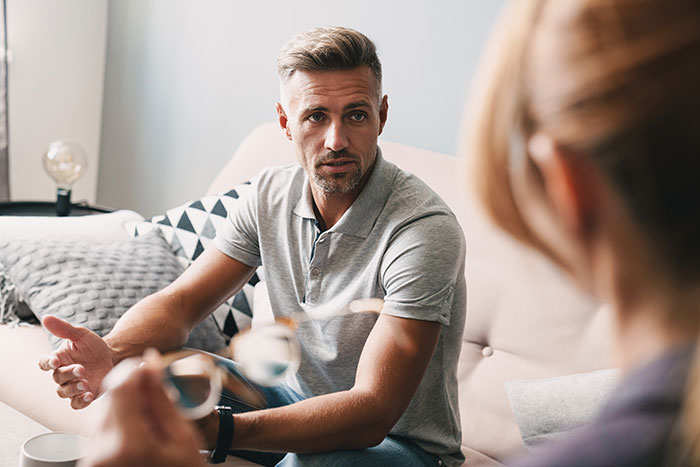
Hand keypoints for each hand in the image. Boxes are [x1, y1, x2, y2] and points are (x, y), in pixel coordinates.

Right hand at [38, 315, 114, 408]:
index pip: (44, 363)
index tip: (55, 361)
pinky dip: (80, 401)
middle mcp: (62, 374)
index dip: (47, 363)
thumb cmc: (93, 346)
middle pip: (57, 378)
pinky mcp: (83, 396)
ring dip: (73, 389)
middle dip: (68, 374)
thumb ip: (64, 329)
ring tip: (85, 384)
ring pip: (64, 392)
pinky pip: (75, 404)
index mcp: (58, 359)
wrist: (112, 357)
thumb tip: (46, 317)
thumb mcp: (81, 335)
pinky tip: (88, 396)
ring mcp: (72, 386)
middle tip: (81, 369)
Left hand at [78, 354, 205, 466]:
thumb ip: (162, 400)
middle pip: (109, 398)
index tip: (149, 365)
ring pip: (102, 412)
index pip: (120, 388)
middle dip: (132, 390)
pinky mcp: (90, 466)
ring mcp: (92, 462)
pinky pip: (100, 432)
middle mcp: (100, 454)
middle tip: (158, 395)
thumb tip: (150, 365)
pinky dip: (119, 424)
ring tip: (153, 422)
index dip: (134, 370)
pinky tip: (141, 434)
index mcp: (127, 444)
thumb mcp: (183, 438)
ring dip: (125, 406)